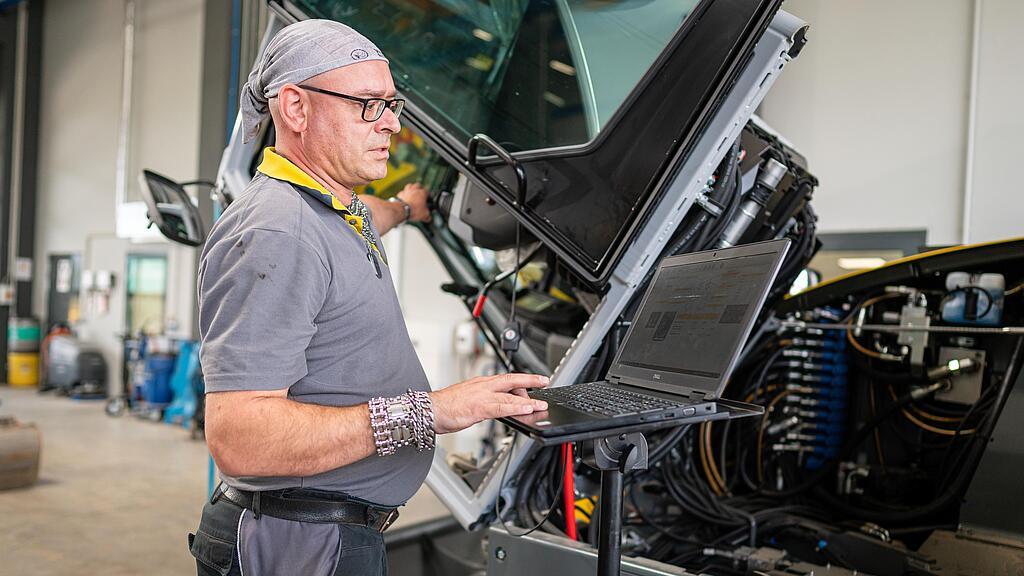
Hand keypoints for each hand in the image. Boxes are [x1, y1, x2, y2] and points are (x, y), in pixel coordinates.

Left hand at [396, 183, 430, 222]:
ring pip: (410, 185)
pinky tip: (404, 198)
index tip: (428, 198)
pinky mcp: (399, 194)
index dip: (428, 195)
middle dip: (419, 188)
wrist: (401, 210)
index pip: (427, 191)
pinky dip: (404, 194)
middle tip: (420, 193)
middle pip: (418, 185)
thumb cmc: (413, 210)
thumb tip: (428, 218)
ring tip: (412, 193)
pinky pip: (402, 192)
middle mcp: (414, 190)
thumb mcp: (424, 215)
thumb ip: (427, 215)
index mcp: (422, 193)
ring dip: (411, 188)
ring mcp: (406, 191)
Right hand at [430, 373, 549, 433]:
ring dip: (528, 399)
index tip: (533, 381)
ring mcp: (482, 395)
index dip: (521, 379)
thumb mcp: (468, 400)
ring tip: (541, 404)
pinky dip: (516, 407)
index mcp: (480, 383)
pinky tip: (526, 409)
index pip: (505, 378)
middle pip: (511, 379)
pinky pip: (502, 407)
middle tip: (544, 381)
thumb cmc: (445, 407)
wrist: (429, 410)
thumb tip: (498, 408)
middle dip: (530, 380)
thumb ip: (484, 402)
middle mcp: (483, 386)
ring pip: (510, 395)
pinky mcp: (479, 407)